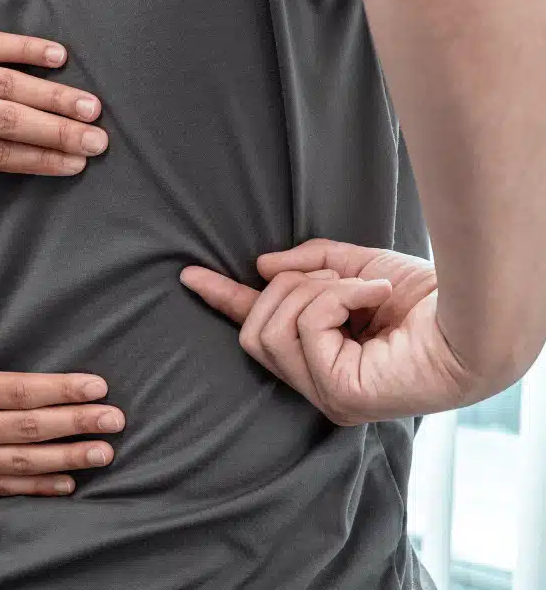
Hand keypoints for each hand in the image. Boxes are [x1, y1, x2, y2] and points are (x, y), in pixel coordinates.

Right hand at [0, 281, 124, 497]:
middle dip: (77, 423)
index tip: (96, 386)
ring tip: (104, 452)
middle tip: (116, 420)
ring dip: (68, 458)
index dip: (61, 389)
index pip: (19, 390)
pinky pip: (3, 487)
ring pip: (23, 462)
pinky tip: (68, 483)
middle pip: (30, 428)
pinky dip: (37, 486)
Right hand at [180, 239, 474, 424]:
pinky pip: (306, 329)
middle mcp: (317, 385)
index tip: (190, 275)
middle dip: (288, 289)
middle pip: (254, 332)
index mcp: (320, 356)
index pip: (259, 330)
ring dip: (317, 292)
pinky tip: (375, 299)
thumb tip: (260, 268)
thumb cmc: (427, 298)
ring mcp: (326, 396)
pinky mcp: (340, 396)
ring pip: (272, 330)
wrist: (474, 317)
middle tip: (338, 278)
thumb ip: (308, 268)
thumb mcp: (355, 268)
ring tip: (366, 290)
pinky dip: (339, 298)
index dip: (224, 301)